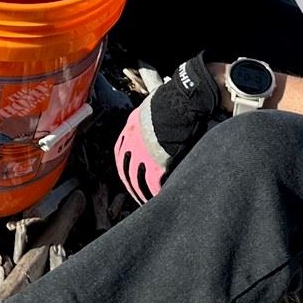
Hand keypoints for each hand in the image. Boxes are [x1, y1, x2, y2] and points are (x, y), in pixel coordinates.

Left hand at [113, 52, 222, 202]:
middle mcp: (132, 142)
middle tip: (136, 194)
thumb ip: (147, 121)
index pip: (121, 152)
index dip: (125, 166)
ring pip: (137, 180)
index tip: (128, 174)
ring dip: (141, 192)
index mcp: (130, 128)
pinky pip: (153, 183)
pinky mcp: (156, 162)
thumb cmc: (172, 101)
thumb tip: (152, 126)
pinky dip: (155, 192)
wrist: (181, 101)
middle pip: (125, 170)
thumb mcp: (150, 109)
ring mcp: (142, 153)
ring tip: (147, 201)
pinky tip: (159, 197)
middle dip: (130, 184)